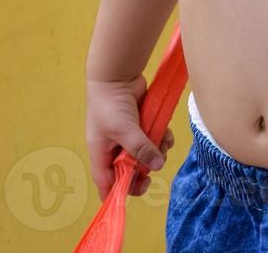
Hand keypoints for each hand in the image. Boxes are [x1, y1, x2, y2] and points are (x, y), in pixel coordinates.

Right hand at [85, 74, 175, 202]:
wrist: (116, 74)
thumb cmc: (110, 104)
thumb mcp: (123, 130)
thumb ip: (140, 149)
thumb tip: (157, 166)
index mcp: (101, 154)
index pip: (107, 183)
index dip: (121, 192)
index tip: (141, 187)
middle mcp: (114, 149)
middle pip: (131, 172)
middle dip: (146, 169)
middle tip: (155, 162)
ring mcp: (128, 137)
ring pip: (146, 156)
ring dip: (157, 152)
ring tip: (163, 142)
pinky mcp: (141, 126)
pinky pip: (154, 140)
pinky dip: (161, 139)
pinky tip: (165, 132)